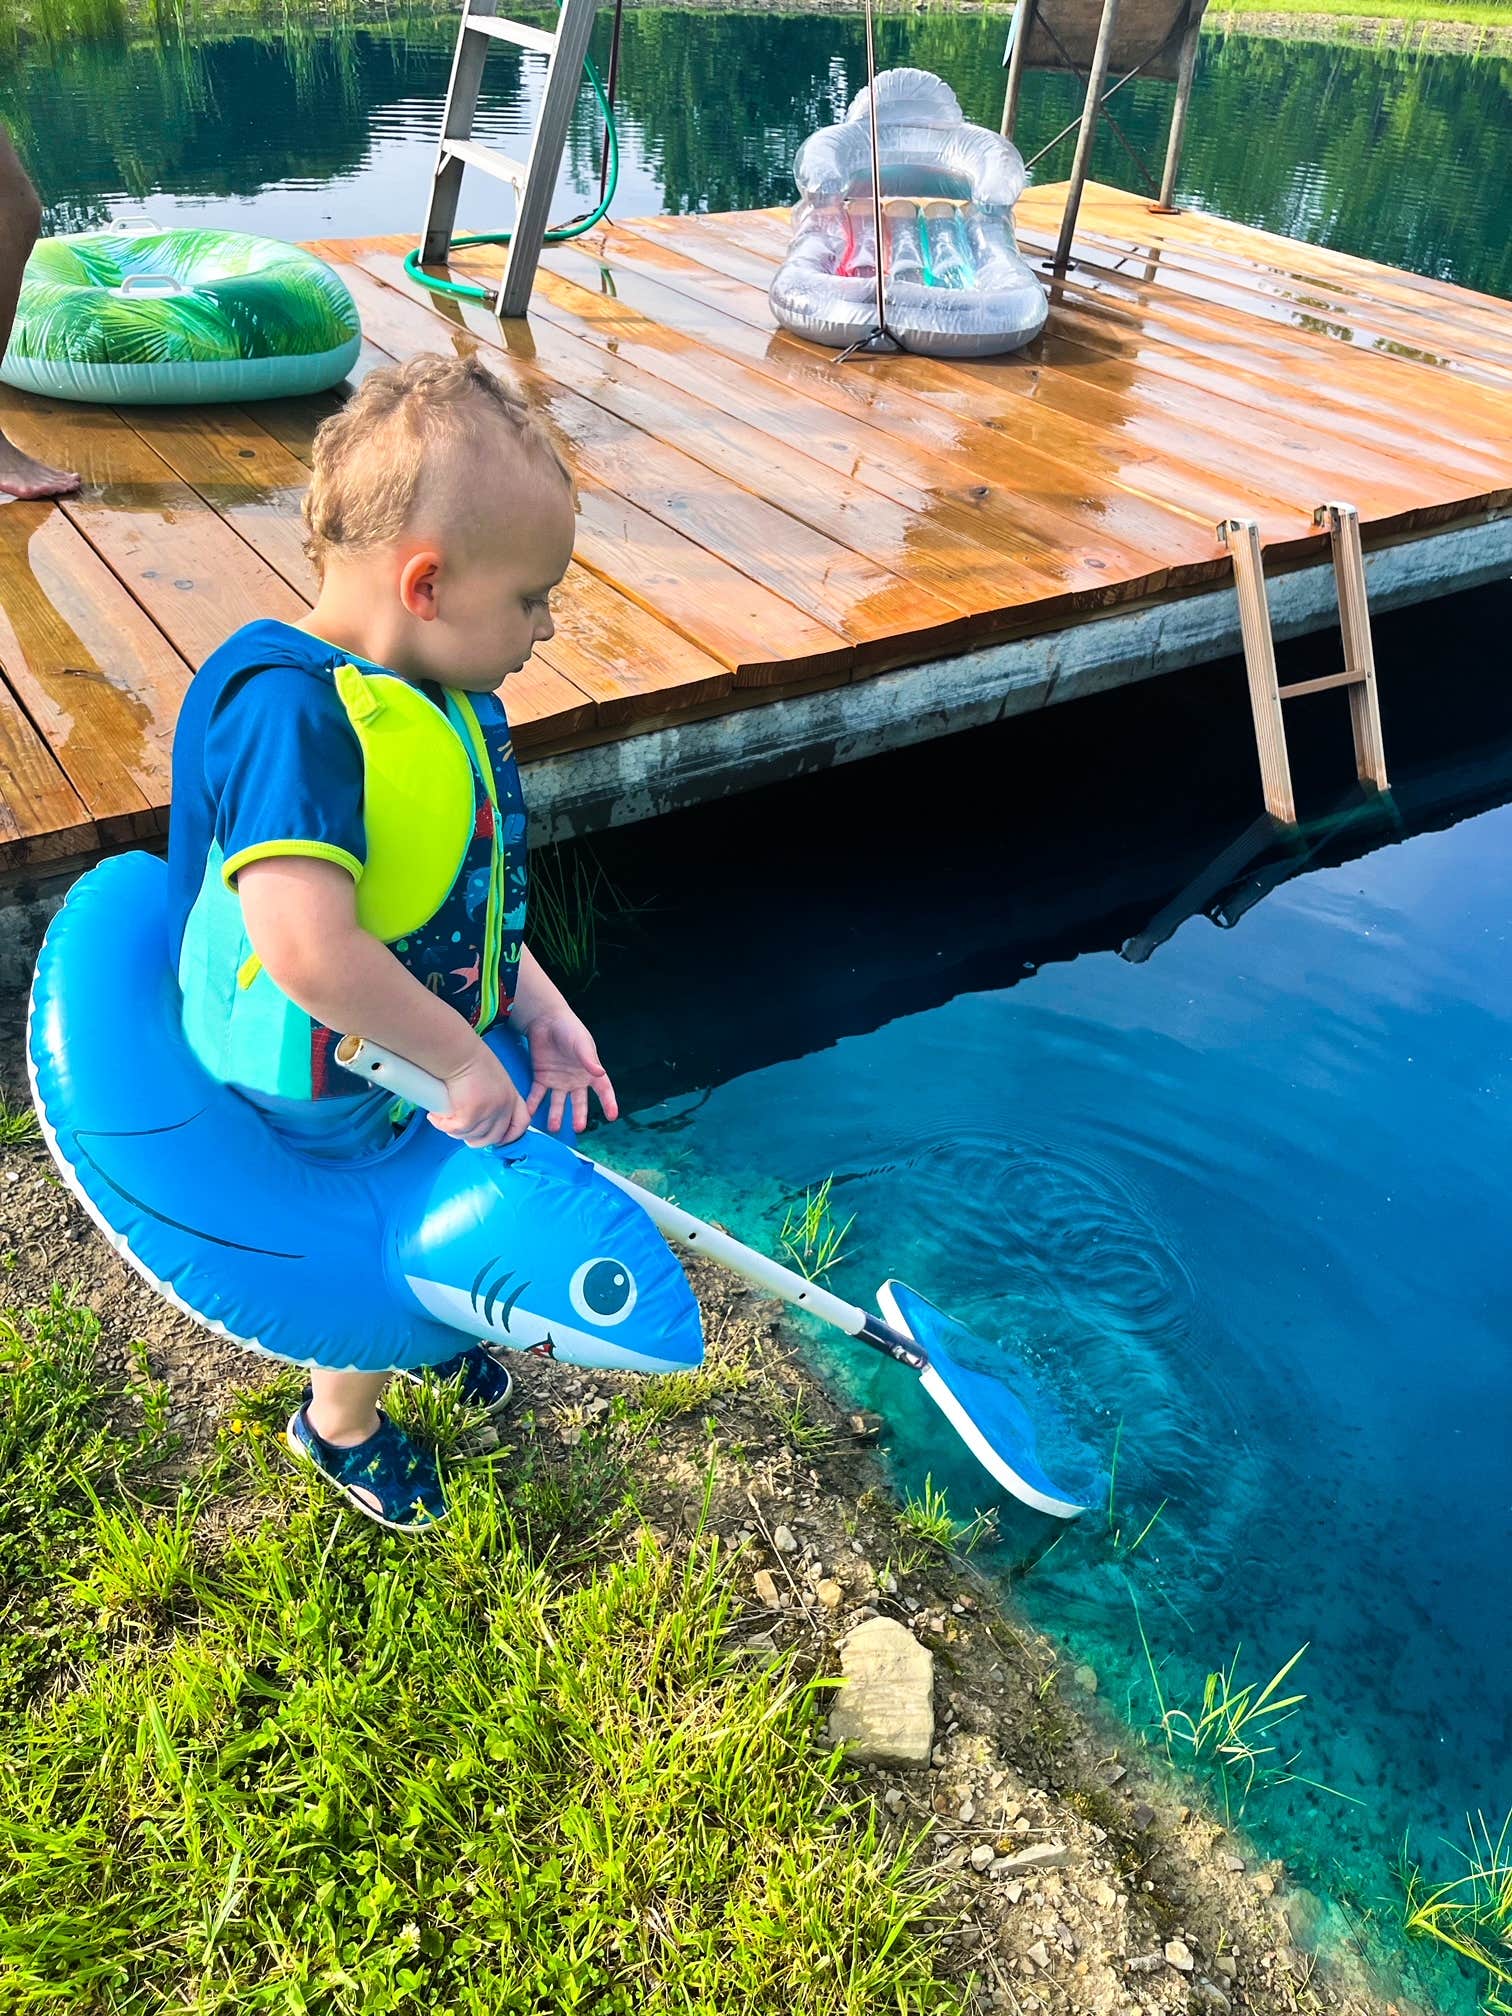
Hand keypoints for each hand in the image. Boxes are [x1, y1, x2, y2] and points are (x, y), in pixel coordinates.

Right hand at [430, 1042, 530, 1146]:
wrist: (458, 1052)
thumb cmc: (469, 1057)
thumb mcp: (492, 1078)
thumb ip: (493, 1095)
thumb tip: (481, 1113)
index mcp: (511, 1096)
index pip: (521, 1124)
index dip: (509, 1136)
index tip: (495, 1139)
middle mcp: (503, 1107)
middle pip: (492, 1138)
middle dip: (474, 1139)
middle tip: (458, 1130)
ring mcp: (488, 1113)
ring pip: (470, 1136)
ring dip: (454, 1131)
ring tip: (442, 1118)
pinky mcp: (470, 1116)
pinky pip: (454, 1130)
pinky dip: (442, 1125)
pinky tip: (434, 1116)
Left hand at [524, 1007, 618, 1134]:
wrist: (545, 1020)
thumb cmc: (569, 1029)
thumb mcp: (581, 1043)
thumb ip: (589, 1059)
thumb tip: (600, 1072)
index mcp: (590, 1071)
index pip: (603, 1090)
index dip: (609, 1102)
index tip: (612, 1116)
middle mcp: (575, 1080)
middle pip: (579, 1102)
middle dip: (579, 1115)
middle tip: (578, 1128)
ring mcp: (558, 1080)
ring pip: (558, 1102)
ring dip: (556, 1115)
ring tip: (553, 1128)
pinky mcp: (541, 1077)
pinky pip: (537, 1094)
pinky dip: (533, 1104)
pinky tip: (529, 1114)